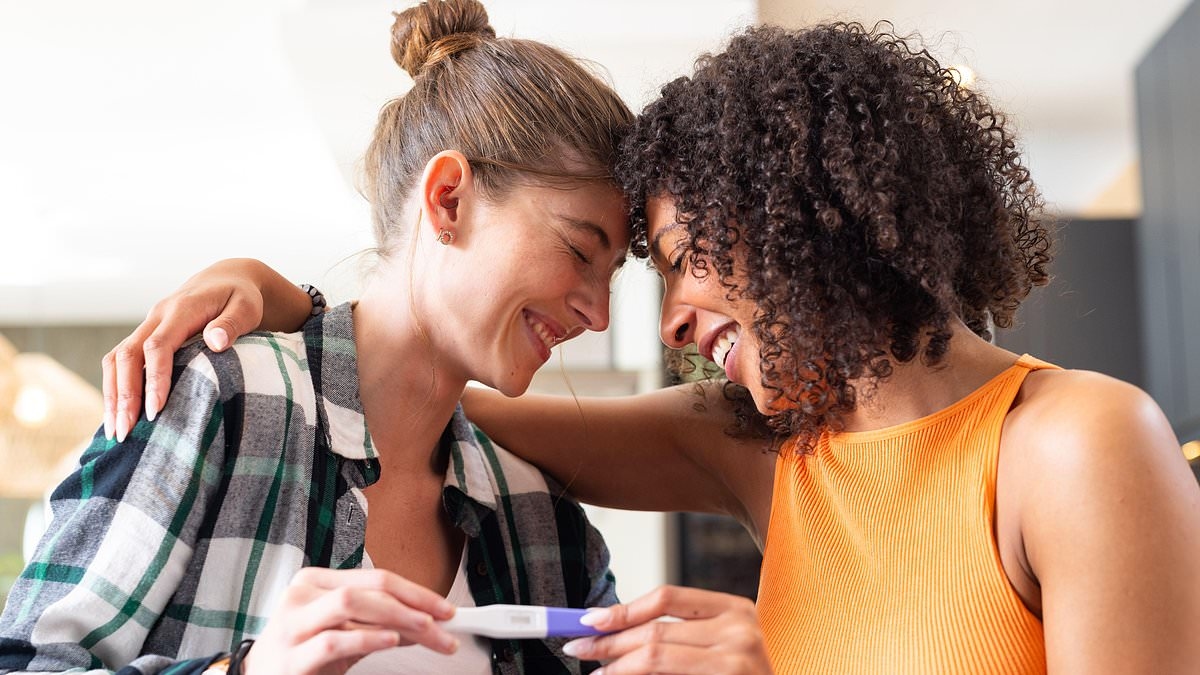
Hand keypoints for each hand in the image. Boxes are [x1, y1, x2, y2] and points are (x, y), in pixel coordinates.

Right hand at [101, 258, 274, 441]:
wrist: (225, 278)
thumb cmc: (240, 296)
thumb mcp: (246, 306)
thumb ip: (232, 323)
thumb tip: (215, 342)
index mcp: (181, 310)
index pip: (158, 346)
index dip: (154, 378)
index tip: (155, 411)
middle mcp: (156, 317)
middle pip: (126, 356)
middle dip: (123, 395)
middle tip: (125, 432)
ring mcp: (146, 326)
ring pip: (116, 360)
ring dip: (112, 396)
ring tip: (116, 433)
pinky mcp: (144, 337)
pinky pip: (120, 363)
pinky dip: (115, 388)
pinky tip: (117, 416)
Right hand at [240, 567, 458, 674]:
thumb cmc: (303, 652)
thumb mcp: (345, 632)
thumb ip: (380, 623)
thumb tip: (427, 621)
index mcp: (317, 581)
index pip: (377, 578)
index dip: (417, 591)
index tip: (446, 610)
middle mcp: (303, 596)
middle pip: (369, 590)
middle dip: (415, 606)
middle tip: (444, 625)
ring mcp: (293, 625)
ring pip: (350, 605)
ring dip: (397, 618)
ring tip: (426, 631)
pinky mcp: (291, 657)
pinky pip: (333, 641)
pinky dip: (366, 638)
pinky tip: (390, 640)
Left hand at [562, 585, 771, 673]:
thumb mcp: (721, 643)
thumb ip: (679, 633)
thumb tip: (613, 629)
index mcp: (735, 608)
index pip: (666, 597)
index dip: (623, 609)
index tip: (589, 620)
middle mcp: (740, 630)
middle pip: (656, 630)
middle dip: (609, 641)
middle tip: (577, 647)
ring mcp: (737, 661)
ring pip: (656, 658)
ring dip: (618, 667)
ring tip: (596, 673)